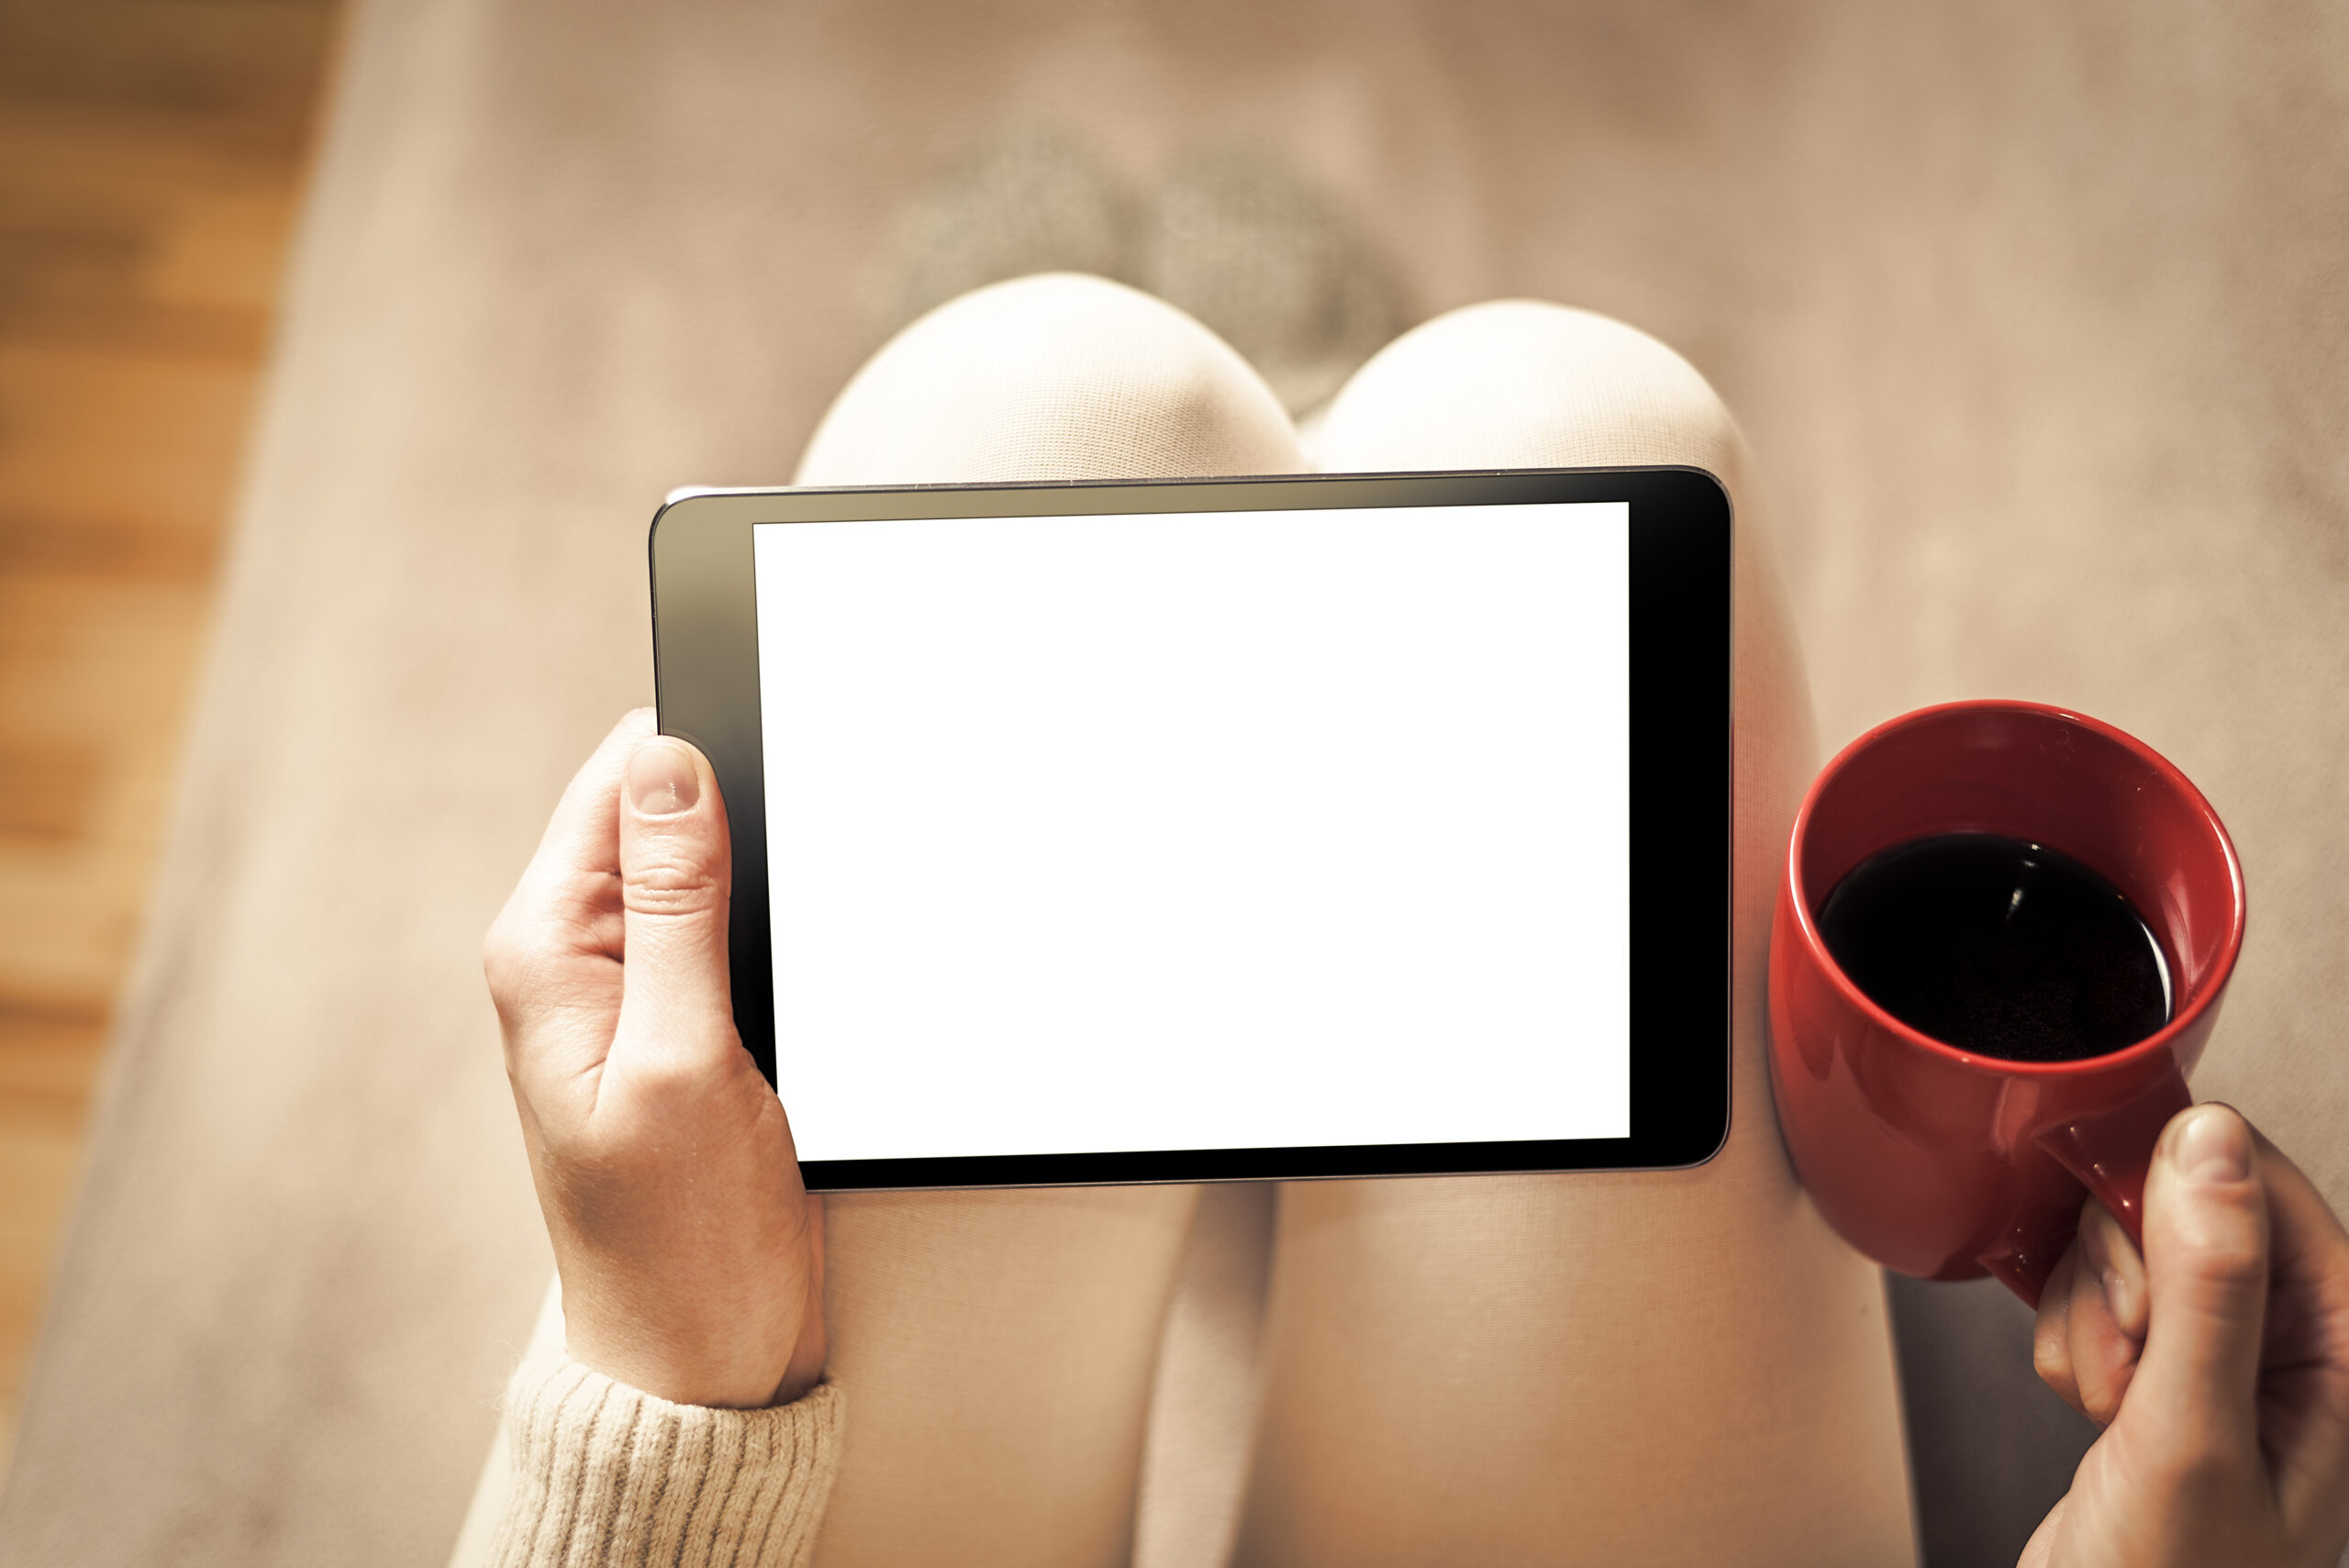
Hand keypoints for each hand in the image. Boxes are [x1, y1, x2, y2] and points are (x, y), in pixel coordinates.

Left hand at [484, 709, 823, 1407]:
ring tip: (787, 968)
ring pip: (706, 870)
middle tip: (785, 909)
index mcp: (544, 950)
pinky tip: (798, 983)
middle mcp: (576, 960)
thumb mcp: (685, 1057)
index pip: (619, 781)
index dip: (702, 757)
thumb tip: (669, 760)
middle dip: (741, 823)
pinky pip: (729, 931)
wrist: (708, 1357)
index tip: (778, 775)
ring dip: (761, 885)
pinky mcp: (686, 1027)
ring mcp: (632, 993)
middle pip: (664, 814)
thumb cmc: (682, 1239)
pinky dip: (772, 936)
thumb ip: (675, 903)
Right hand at [2026, 1103, 2348, 1567]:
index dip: (2172, 1201)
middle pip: (2186, 1201)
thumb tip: (2208, 1143)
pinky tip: (2097, 1407)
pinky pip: (2097, 1288)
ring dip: (2091, 1316)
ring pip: (2130, 1242)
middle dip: (2123, 1276)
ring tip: (2118, 1401)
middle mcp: (2299, 1338)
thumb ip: (2209, 1286)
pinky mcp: (2167, 1363)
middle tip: (2134, 1362)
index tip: (2131, 1269)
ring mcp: (2230, 1350)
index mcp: (2347, 1345)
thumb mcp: (2189, 1434)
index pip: (2262, 1180)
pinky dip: (2072, 1341)